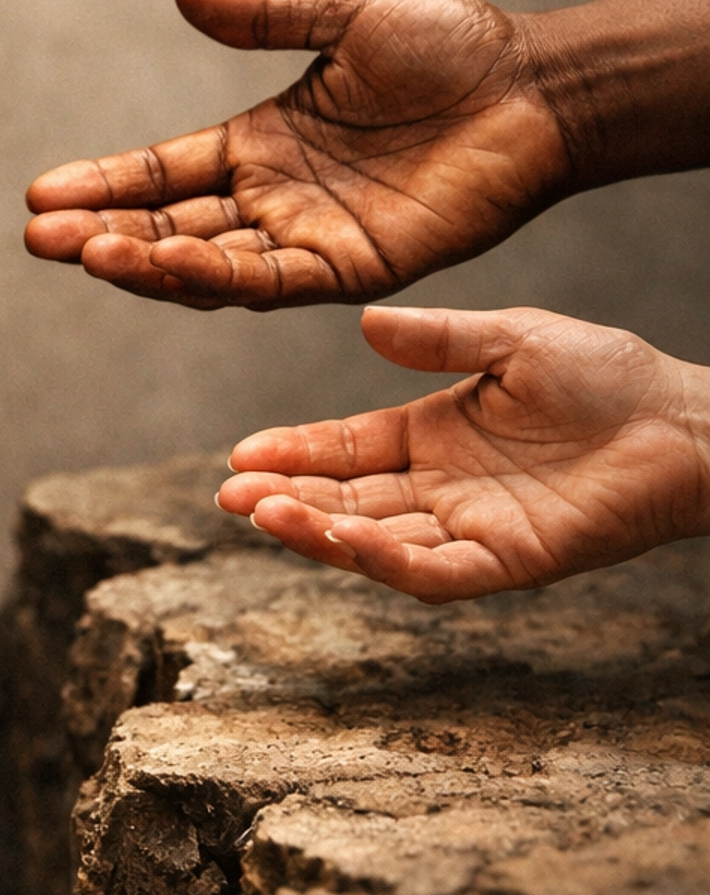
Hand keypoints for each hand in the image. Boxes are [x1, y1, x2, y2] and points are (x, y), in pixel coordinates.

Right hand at [25, 0, 569, 309]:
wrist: (536, 86)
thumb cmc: (453, 44)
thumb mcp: (345, 12)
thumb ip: (263, 13)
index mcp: (262, 142)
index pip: (162, 173)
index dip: (103, 184)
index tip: (40, 196)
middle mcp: (275, 199)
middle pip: (167, 227)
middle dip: (100, 234)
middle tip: (39, 238)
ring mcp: (311, 238)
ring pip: (207, 263)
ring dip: (144, 261)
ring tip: (83, 252)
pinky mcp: (354, 267)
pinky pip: (270, 280)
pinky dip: (214, 275)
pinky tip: (166, 260)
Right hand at [216, 305, 709, 599]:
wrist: (686, 422)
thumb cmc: (610, 377)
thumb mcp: (511, 339)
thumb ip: (439, 338)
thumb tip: (365, 324)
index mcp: (435, 435)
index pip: (346, 449)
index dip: (294, 453)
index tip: (242, 454)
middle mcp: (443, 490)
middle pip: (346, 501)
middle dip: (285, 499)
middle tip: (230, 494)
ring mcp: (473, 530)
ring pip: (376, 543)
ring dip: (318, 532)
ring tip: (264, 512)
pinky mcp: (511, 561)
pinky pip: (434, 571)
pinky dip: (383, 560)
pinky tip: (343, 538)